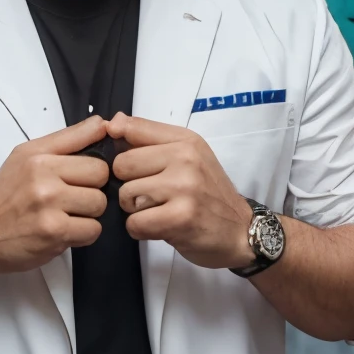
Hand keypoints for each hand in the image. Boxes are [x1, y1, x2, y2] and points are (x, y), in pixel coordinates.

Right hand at [0, 117, 110, 275]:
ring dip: (89, 214)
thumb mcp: (26, 156)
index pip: (93, 146)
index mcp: (38, 155)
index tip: (84, 176)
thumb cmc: (4, 196)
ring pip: (100, 203)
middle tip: (72, 199)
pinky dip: (83, 234)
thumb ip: (67, 139)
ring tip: (66, 216)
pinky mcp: (54, 232)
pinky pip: (93, 230)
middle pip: (101, 175)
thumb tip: (104, 124)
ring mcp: (49, 205)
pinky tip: (64, 232)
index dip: (93, 165)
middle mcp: (42, 176)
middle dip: (92, 189)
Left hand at [107, 113, 252, 268]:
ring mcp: (184, 188)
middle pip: (121, 165)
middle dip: (128, 184)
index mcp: (186, 140)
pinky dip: (140, 230)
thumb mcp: (188, 156)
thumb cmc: (209, 194)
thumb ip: (150, 139)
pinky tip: (159, 228)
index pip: (132, 128)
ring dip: (134, 210)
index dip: (118, 147)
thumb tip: (113, 122)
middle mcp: (185, 158)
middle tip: (149, 195)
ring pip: (125, 195)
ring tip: (157, 212)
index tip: (129, 164)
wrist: (240, 231)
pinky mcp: (180, 218)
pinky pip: (134, 222)